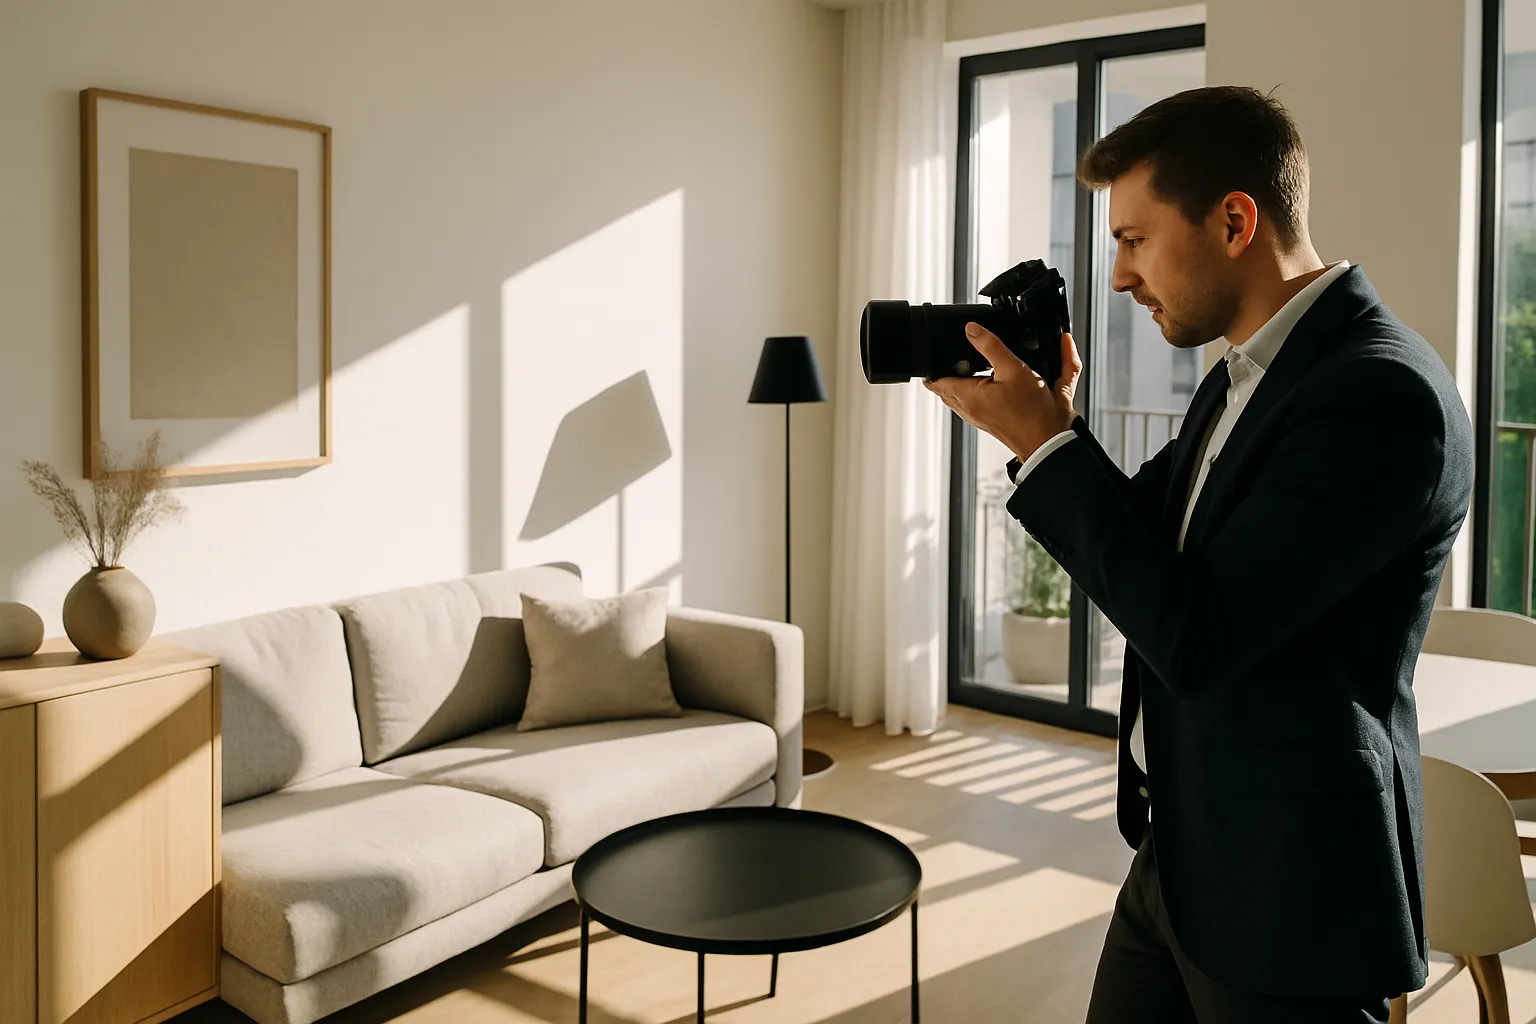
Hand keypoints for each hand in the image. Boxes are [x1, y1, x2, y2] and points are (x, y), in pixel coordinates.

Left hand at [925, 325, 1081, 461]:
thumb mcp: (1014, 368)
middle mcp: (969, 410)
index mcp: (968, 397)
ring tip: (973, 367)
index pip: (935, 382)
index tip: (936, 353)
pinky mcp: (991, 422)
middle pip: (944, 389)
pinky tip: (991, 382)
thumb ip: (991, 346)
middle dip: (946, 373)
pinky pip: (973, 404)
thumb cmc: (1034, 411)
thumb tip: (972, 329)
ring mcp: (979, 418)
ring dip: (961, 382)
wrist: (1049, 440)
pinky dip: (975, 392)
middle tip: (958, 357)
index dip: (933, 367)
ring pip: (959, 397)